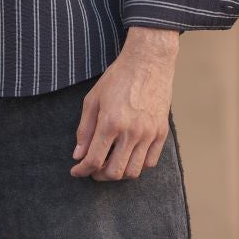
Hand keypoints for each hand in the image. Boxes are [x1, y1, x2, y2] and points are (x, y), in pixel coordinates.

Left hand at [70, 27, 179, 179]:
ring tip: (110, 164)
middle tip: (92, 169)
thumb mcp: (93, 100)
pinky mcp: (161, 132)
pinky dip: (137, 165)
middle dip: (98, 175)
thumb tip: (78, 155)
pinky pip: (150, 162)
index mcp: (111, 123)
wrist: (148, 62)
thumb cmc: (118, 78)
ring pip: (133, 171)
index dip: (82, 170)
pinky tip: (128, 156)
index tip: (76, 171)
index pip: (94, 160)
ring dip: (118, 174)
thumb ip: (84, 130)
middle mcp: (131, 132)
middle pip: (114, 172)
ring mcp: (149, 134)